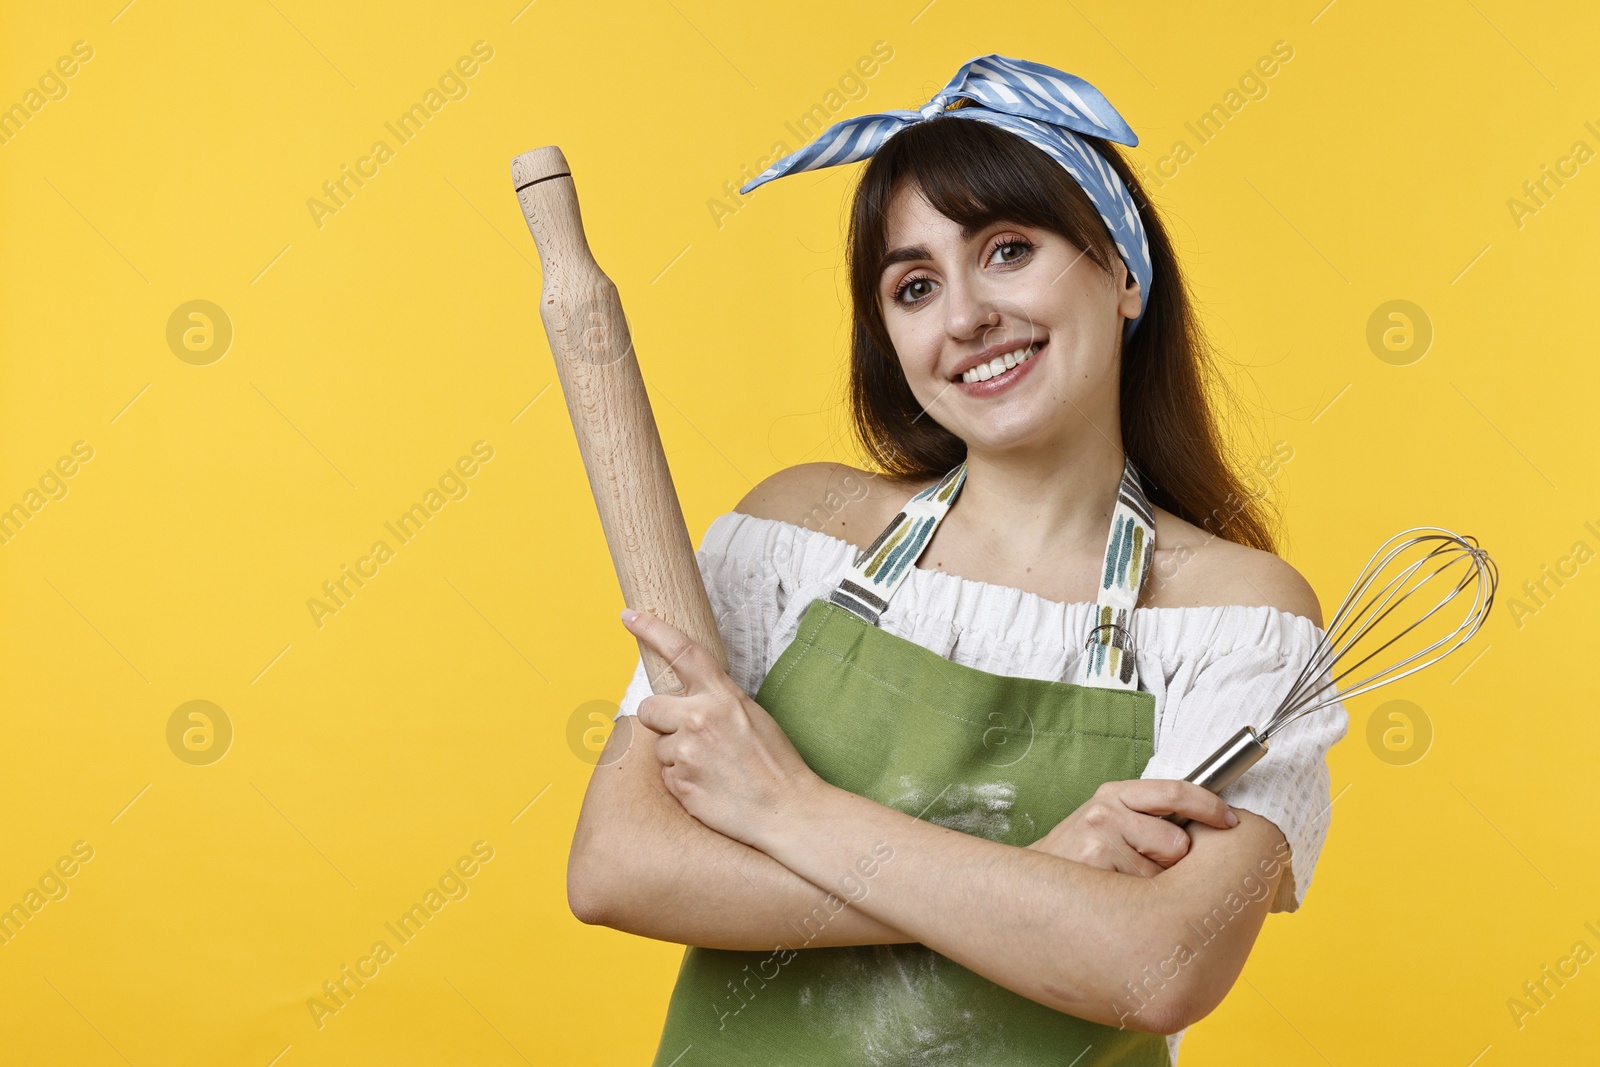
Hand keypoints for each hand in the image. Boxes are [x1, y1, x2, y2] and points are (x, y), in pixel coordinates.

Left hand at [621, 607, 820, 847]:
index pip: (681, 650)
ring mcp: (685, 753)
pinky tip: (710, 787)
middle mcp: (698, 719)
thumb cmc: (774, 763)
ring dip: (677, 757)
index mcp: (721, 696)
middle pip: (648, 707)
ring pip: (659, 747)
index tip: (630, 616)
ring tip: (713, 768)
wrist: (785, 809)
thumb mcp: (751, 716)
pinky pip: (666, 776)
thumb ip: (715, 702)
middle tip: (688, 736)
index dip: (651, 629)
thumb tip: (686, 699)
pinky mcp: (679, 784)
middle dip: (659, 720)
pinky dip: (683, 782)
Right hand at [1024, 779, 1238, 877]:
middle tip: (1143, 868)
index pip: (1174, 790)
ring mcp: (1099, 835)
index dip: (1208, 806)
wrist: (1028, 889)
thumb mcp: (1108, 824)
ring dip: (1152, 884)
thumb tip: (1207, 829)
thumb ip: (1146, 819)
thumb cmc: (1078, 861)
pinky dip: (1137, 902)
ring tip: (1120, 883)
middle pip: (1177, 841)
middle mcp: (1105, 809)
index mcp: (1114, 793)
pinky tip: (1112, 895)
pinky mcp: (1096, 861)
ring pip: (1164, 870)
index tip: (1229, 821)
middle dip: (1171, 862)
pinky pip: (1145, 890)